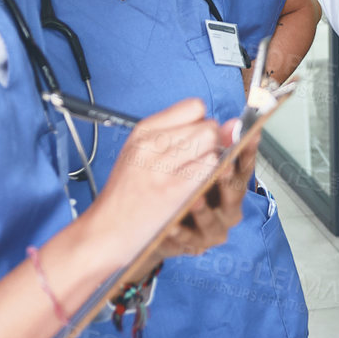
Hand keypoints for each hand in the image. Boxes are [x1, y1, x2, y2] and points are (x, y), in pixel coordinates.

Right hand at [94, 99, 228, 259]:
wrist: (105, 231)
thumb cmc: (128, 192)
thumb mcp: (142, 152)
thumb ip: (181, 134)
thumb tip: (233, 124)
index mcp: (143, 131)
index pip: (194, 106)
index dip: (201, 123)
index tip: (195, 141)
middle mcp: (151, 144)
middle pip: (208, 125)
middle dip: (213, 143)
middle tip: (198, 163)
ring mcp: (161, 167)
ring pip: (212, 144)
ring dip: (214, 160)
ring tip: (196, 175)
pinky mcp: (173, 191)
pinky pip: (209, 168)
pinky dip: (211, 177)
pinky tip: (197, 189)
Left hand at [157, 119, 251, 256]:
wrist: (157, 224)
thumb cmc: (182, 186)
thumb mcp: (193, 159)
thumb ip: (211, 141)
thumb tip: (228, 123)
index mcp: (231, 180)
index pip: (244, 163)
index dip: (247, 149)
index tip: (251, 134)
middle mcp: (229, 204)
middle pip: (235, 191)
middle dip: (229, 179)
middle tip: (223, 166)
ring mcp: (214, 226)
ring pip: (213, 219)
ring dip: (204, 210)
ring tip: (195, 200)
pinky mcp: (195, 243)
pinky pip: (188, 238)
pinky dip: (181, 232)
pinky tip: (172, 225)